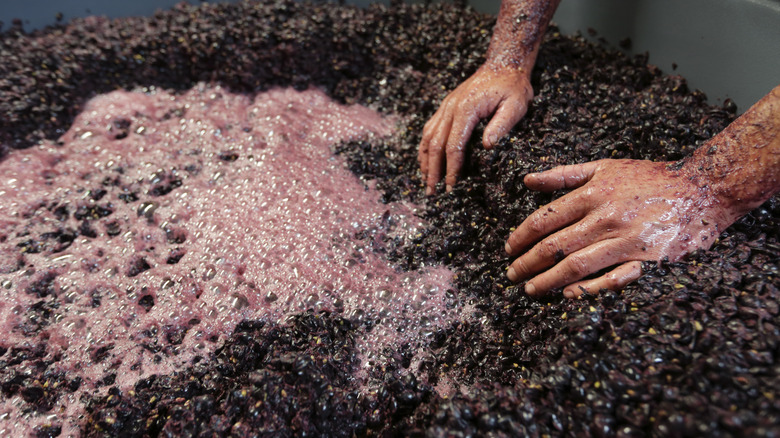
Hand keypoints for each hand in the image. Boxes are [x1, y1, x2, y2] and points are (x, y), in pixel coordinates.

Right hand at [419, 65, 532, 193]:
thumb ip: (501, 125)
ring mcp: (446, 106)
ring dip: (425, 161)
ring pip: (428, 137)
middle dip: (433, 170)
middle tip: (431, 192)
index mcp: (466, 109)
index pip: (453, 145)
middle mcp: (450, 108)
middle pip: (436, 144)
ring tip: (425, 181)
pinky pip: (430, 128)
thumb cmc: (513, 86)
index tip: (450, 187)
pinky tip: (425, 160)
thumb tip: (486, 147)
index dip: (451, 168)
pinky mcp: (446, 106)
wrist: (504, 63)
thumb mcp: (516, 105)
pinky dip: (426, 147)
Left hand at [504, 159, 739, 297]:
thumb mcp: (605, 166)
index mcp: (592, 194)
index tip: (508, 249)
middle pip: (554, 246)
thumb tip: (527, 180)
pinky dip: (591, 288)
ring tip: (531, 289)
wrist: (704, 188)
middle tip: (511, 275)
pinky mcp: (647, 258)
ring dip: (549, 280)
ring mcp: (625, 239)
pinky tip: (571, 295)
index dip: (520, 236)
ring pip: (576, 265)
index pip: (544, 220)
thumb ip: (564, 175)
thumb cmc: (650, 177)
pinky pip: (614, 278)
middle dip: (527, 263)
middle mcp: (604, 217)